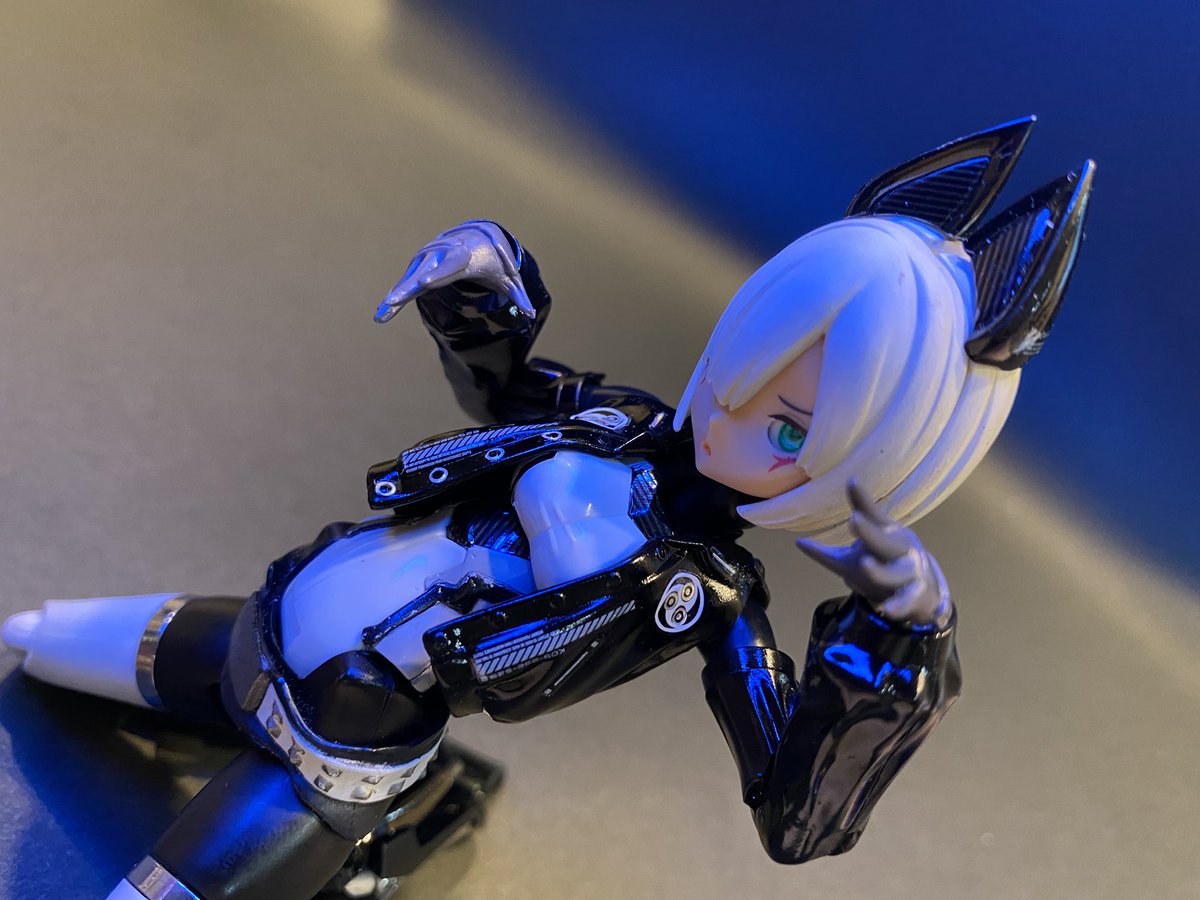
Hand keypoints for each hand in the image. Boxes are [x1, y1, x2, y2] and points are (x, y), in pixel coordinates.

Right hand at [374, 220, 535, 322]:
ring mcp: (428, 259)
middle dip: (407, 287)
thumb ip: (518, 296)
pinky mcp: (420, 267)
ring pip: (410, 279)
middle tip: (393, 301)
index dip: (437, 273)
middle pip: (423, 273)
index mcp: (464, 256)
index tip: (424, 283)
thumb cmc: (495, 261)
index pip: (450, 265)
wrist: (479, 235)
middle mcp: (441, 255)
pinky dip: (396, 296)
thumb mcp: (507, 277)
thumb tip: (532, 316)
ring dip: (396, 296)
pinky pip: (407, 283)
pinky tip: (383, 313)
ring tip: (382, 314)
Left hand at [795, 480, 950, 627]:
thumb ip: (827, 551)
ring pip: (897, 572)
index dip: (862, 500)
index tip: (851, 482)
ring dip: (883, 570)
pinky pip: (907, 600)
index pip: (873, 515)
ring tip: (866, 565)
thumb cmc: (884, 562)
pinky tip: (886, 610)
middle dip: (870, 532)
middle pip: (885, 540)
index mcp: (886, 533)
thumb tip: (797, 543)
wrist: (923, 590)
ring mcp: (909, 572)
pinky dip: (899, 605)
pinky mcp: (914, 595)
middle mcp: (899, 549)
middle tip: (854, 520)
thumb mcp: (858, 554)